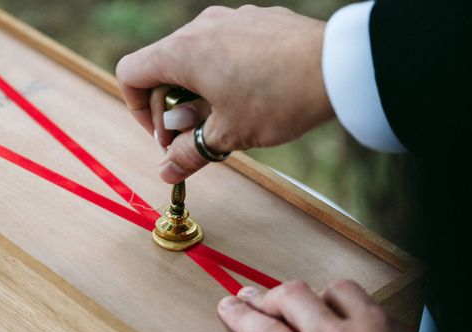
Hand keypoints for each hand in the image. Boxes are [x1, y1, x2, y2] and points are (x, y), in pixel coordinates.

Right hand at [116, 5, 333, 183]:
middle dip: (170, 108)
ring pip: (193, 59)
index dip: (138, 110)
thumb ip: (188, 153)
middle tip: (194, 138)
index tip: (165, 135)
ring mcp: (230, 19)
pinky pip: (222, 48)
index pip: (131, 73)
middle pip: (161, 68)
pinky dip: (220, 76)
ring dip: (196, 94)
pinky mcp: (255, 21)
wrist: (340, 68)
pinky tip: (249, 99)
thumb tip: (166, 171)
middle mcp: (200, 28)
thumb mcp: (228, 135)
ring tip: (225, 121)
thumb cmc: (279, 98)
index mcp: (183, 52)